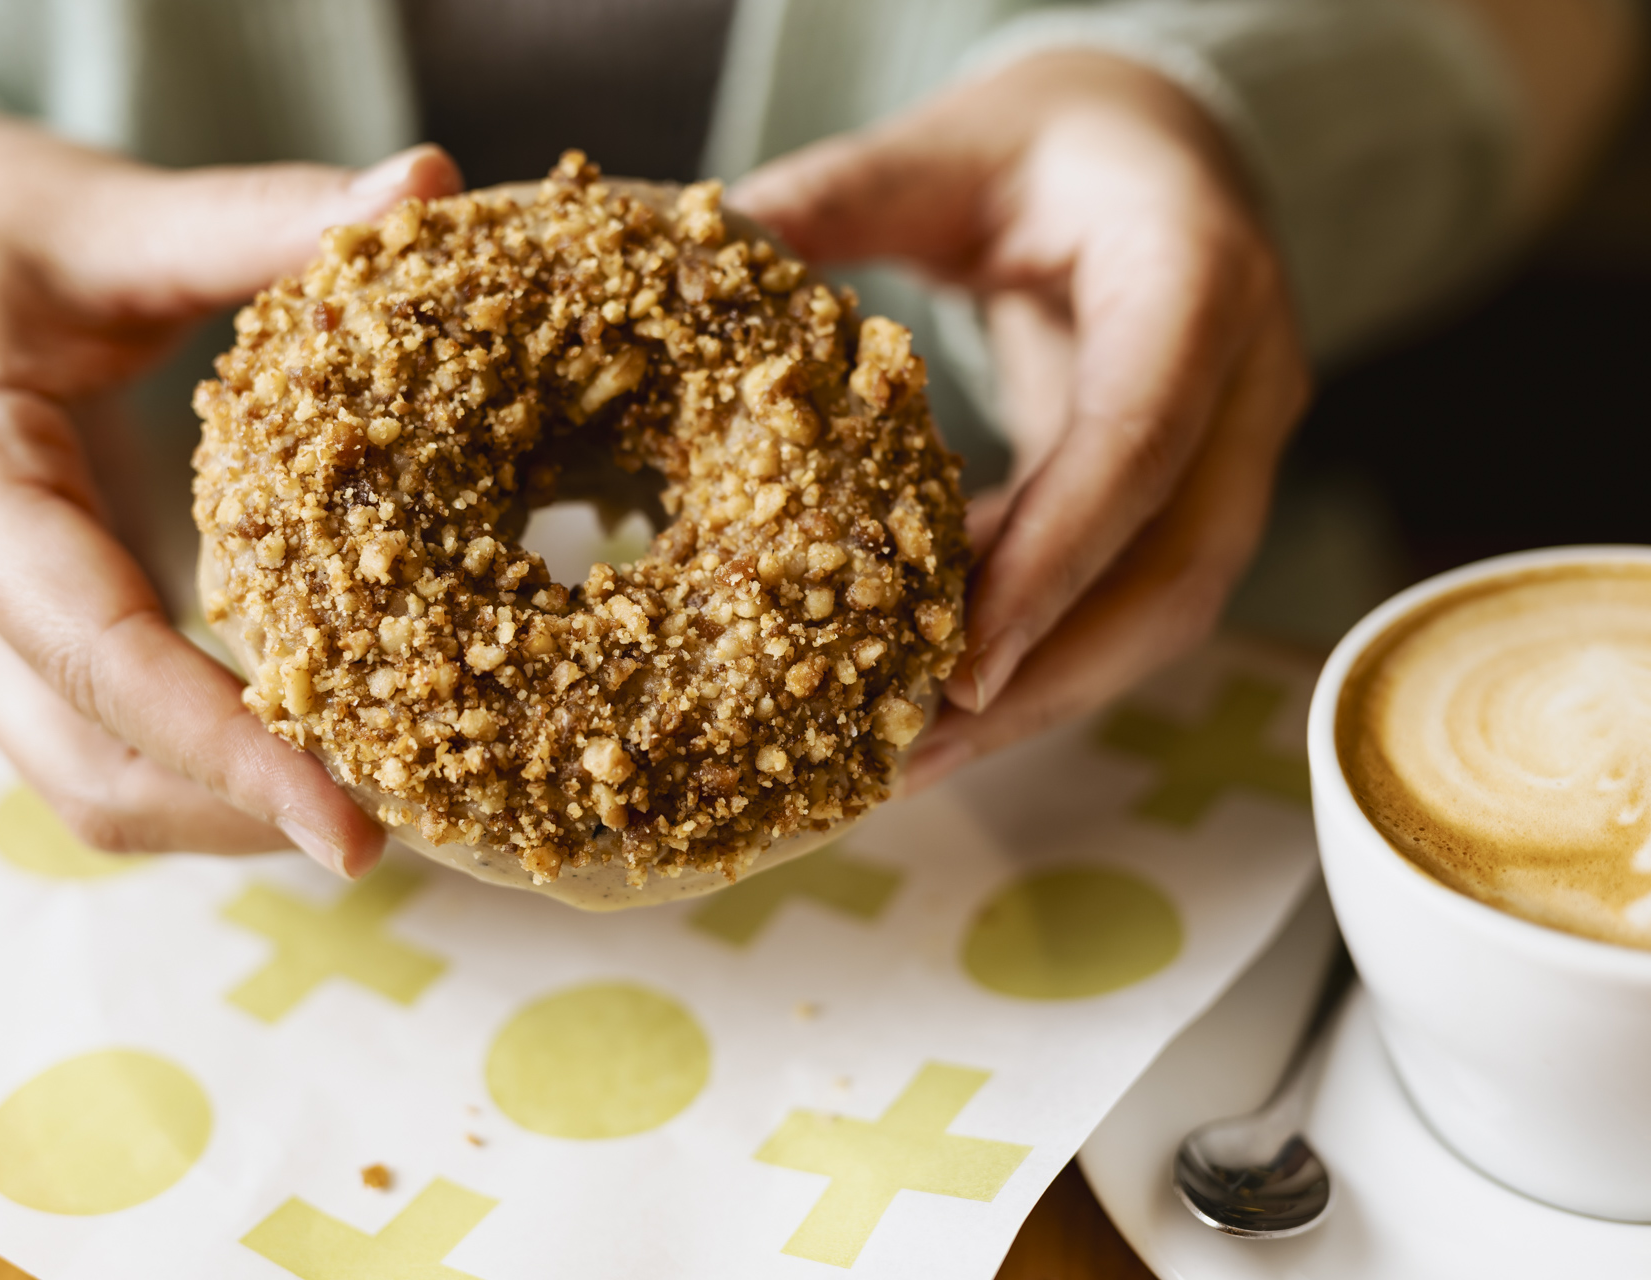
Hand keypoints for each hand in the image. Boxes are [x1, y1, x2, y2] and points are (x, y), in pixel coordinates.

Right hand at [0, 115, 461, 872]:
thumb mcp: (107, 214)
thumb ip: (256, 216)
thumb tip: (423, 187)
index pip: (98, 655)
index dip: (226, 751)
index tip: (350, 825)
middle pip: (91, 771)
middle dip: (243, 815)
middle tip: (406, 820)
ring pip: (94, 785)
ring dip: (230, 815)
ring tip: (383, 802)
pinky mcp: (27, 643)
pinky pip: (109, 747)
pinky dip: (211, 774)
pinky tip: (321, 752)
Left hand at [731, 52, 1309, 787]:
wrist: (1158, 149)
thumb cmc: (1058, 138)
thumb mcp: (950, 144)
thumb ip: (842, 195)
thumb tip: (714, 250)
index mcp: (1198, 274)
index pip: (1139, 440)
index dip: (1055, 562)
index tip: (962, 670)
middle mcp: (1244, 381)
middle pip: (1170, 576)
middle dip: (1043, 682)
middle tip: (904, 758)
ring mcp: (1228, 450)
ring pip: (1156, 614)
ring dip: (1035, 695)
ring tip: (898, 758)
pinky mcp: (1184, 497)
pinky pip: (1118, 596)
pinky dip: (1029, 649)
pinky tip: (925, 687)